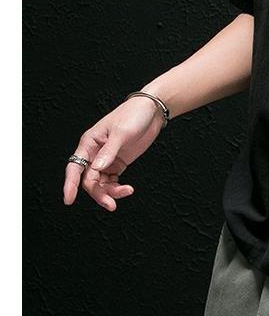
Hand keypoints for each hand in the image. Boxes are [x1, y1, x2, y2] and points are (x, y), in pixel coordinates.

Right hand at [62, 93, 163, 212]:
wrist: (152, 111)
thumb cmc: (133, 114)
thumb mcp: (121, 132)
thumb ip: (109, 152)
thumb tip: (96, 169)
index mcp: (89, 142)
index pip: (75, 167)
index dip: (70, 184)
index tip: (69, 200)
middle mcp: (95, 153)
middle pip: (89, 180)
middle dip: (99, 193)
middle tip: (111, 204)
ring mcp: (106, 159)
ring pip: (100, 184)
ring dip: (111, 193)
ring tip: (126, 191)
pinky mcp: (117, 164)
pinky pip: (111, 182)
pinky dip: (117, 189)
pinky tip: (127, 189)